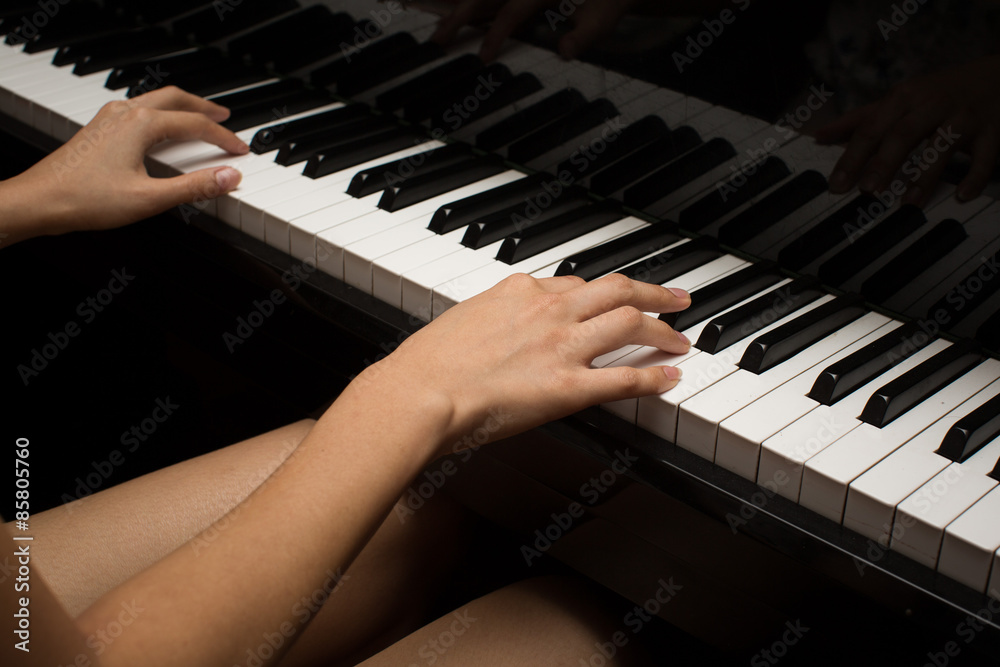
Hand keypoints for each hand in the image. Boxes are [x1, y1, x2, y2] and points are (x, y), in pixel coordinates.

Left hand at [4, 86, 247, 239]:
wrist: (41, 200)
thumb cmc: (86, 198)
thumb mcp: (150, 198)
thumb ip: (194, 187)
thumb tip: (228, 177)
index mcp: (142, 123)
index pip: (196, 124)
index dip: (223, 138)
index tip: (240, 151)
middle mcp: (126, 112)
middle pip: (176, 98)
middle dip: (204, 107)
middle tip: (224, 116)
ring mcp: (109, 117)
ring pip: (155, 100)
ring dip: (181, 106)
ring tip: (197, 116)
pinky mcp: (99, 127)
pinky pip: (138, 108)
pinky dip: (160, 112)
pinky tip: (159, 126)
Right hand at [357, 272, 690, 452]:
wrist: (419, 393)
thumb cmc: (427, 364)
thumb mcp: (461, 321)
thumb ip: (491, 319)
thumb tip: (498, 329)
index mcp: (519, 291)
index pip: (576, 284)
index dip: (604, 292)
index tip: (615, 298)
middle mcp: (547, 311)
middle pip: (617, 291)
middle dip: (653, 293)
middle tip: (676, 299)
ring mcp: (561, 347)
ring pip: (630, 324)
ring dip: (662, 330)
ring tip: (680, 339)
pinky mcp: (568, 387)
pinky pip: (624, 377)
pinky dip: (654, 377)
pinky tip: (670, 378)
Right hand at [431, 0, 638, 61]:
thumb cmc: (607, 2)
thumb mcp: (603, 18)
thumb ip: (585, 35)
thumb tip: (566, 52)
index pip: (511, 11)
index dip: (496, 34)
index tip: (483, 58)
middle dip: (459, 16)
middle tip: (439, 40)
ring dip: (457, 11)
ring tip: (438, 33)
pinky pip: (489, 2)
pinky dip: (470, 9)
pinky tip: (450, 19)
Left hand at [816, 55, 999, 205]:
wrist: (997, 75)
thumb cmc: (938, 92)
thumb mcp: (899, 99)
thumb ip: (860, 119)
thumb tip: (820, 135)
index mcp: (905, 98)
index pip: (872, 128)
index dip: (853, 156)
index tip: (837, 184)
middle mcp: (933, 104)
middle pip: (904, 133)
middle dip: (884, 162)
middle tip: (867, 191)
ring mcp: (965, 116)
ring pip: (944, 145)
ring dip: (925, 175)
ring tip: (909, 203)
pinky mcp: (993, 130)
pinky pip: (986, 154)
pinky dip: (976, 174)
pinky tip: (964, 195)